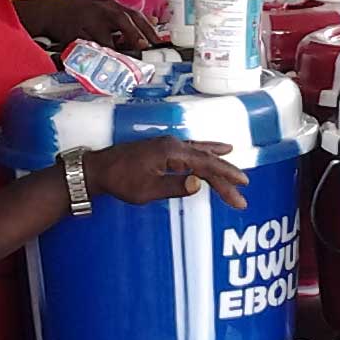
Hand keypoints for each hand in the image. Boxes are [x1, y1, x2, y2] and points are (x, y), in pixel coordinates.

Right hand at [15, 0, 162, 49]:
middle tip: (143, 46)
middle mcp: (101, 10)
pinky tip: (102, 62)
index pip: (134, 15)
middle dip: (134, 33)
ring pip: (105, 37)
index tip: (156, 42)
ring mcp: (87, 20)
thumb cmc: (83, 14)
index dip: (146, 28)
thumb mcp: (105, 11)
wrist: (52, 12)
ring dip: (115, 49)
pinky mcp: (74, 32)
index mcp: (111, 6)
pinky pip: (88, 46)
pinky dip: (96, 55)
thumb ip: (126, 20)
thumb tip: (153, 23)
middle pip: (122, 19)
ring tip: (124, 61)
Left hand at [85, 138, 249, 209]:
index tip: (241, 186)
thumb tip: (198, 183)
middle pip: (206, 160)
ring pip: (200, 153)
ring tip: (236, 169)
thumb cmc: (120, 180)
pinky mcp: (163, 148)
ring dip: (218, 164)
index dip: (225, 176)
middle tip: (241, 195)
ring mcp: (168, 144)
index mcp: (171, 152)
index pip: (205, 164)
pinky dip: (205, 153)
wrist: (98, 169)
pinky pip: (191, 150)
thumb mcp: (147, 190)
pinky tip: (212, 151)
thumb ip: (174, 186)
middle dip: (225, 177)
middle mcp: (173, 144)